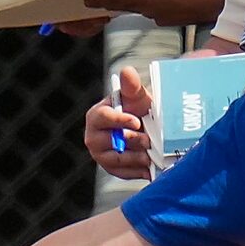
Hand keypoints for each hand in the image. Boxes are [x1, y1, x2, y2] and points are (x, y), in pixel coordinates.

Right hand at [83, 65, 151, 179]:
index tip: (136, 122)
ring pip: (116, 160)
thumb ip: (132, 86)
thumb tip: (127, 71)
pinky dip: (137, 171)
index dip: (119, 121)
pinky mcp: (111, 169)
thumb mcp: (137, 97)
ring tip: (150, 156)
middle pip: (109, 142)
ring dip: (135, 159)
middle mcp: (94, 137)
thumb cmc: (138, 109)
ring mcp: (101, 155)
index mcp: (97, 116)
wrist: (146, 129)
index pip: (103, 118)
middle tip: (148, 141)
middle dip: (131, 142)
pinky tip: (150, 168)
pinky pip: (122, 173)